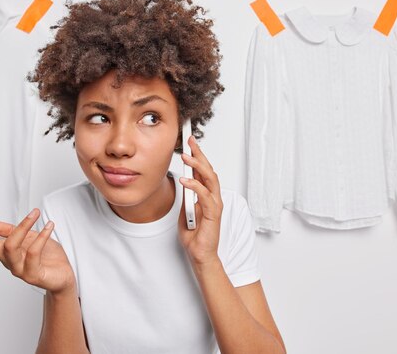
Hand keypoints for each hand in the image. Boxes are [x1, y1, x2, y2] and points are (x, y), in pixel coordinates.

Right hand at [0, 205, 75, 294]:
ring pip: (11, 247)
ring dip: (22, 226)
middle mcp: (9, 262)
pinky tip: (49, 226)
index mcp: (6, 253)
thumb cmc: (48, 257)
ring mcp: (20, 270)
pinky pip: (33, 253)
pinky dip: (42, 236)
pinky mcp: (34, 275)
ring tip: (35, 213)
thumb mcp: (30, 238)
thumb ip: (14, 232)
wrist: (63, 277)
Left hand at [177, 135, 222, 265]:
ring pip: (210, 179)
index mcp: (207, 195)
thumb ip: (186, 197)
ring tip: (185, 156)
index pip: (203, 171)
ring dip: (197, 166)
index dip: (197, 156)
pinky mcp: (213, 214)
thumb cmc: (195, 236)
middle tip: (190, 141)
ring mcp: (215, 205)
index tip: (189, 143)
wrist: (200, 255)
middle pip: (208, 170)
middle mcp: (213, 197)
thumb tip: (182, 183)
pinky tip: (185, 180)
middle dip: (199, 154)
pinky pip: (205, 196)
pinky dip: (195, 186)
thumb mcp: (185, 211)